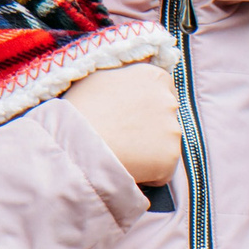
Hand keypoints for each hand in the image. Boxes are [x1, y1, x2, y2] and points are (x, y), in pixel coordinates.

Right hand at [61, 61, 182, 187]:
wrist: (75, 145)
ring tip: (120, 152)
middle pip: (165, 116)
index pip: (162, 88)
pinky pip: (163, 168)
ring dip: (149, 149)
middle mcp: (168, 100)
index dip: (146, 103)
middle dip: (149, 126)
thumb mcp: (99, 79)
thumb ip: (124, 77)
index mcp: (153, 77)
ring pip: (165, 143)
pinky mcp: (171, 156)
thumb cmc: (79, 110)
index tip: (132, 114)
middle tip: (122, 136)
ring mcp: (173, 129)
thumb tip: (133, 79)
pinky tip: (126, 167)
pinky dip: (149, 172)